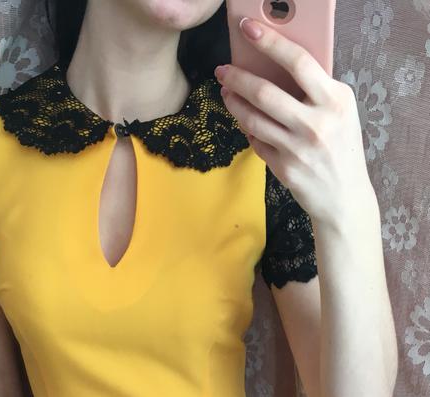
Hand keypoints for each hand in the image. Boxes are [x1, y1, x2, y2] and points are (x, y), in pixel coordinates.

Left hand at [215, 17, 372, 225]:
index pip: (298, 62)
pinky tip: (245, 122)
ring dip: (234, 104)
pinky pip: (256, 142)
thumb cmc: (341, 147)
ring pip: (253, 119)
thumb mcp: (342, 111)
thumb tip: (276, 66)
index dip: (270, 41)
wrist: (345, 197)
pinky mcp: (284, 169)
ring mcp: (299, 148)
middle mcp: (317, 123)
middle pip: (265, 92)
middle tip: (222, 69)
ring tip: (226, 93)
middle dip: (237, 77)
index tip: (248, 28)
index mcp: (336, 100)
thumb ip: (316, 89)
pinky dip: (248, 130)